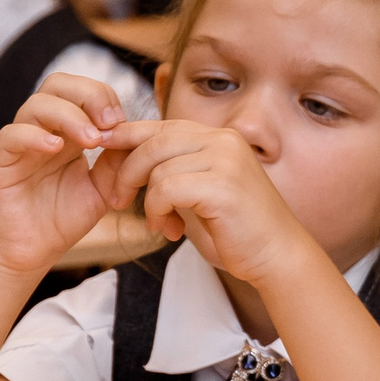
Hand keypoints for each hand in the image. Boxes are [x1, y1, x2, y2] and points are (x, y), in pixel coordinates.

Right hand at [0, 74, 133, 277]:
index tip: (123, 123)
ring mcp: (18, 143)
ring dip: (70, 116)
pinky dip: (34, 136)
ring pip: (36, 105)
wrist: (32, 251)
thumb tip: (138, 133)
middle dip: (89, 95)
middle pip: (58, 84)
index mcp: (68, 130)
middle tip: (110, 122)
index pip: (83, 90)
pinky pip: (10, 136)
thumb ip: (119, 160)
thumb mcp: (104, 187)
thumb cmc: (65, 217)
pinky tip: (56, 147)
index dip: (105, 98)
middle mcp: (42, 129)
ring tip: (91, 141)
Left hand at [89, 119, 318, 283]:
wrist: (277, 255)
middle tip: (118, 199)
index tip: (102, 151)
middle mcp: (224, 141)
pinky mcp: (222, 185)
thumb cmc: (237, 228)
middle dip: (125, 171)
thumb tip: (126, 157)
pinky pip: (166, 189)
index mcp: (220, 138)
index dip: (126, 137)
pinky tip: (170, 228)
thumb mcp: (201, 190)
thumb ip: (175, 169)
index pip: (161, 125)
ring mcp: (226, 160)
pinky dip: (158, 210)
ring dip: (147, 201)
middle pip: (153, 142)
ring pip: (157, 168)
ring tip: (160, 223)